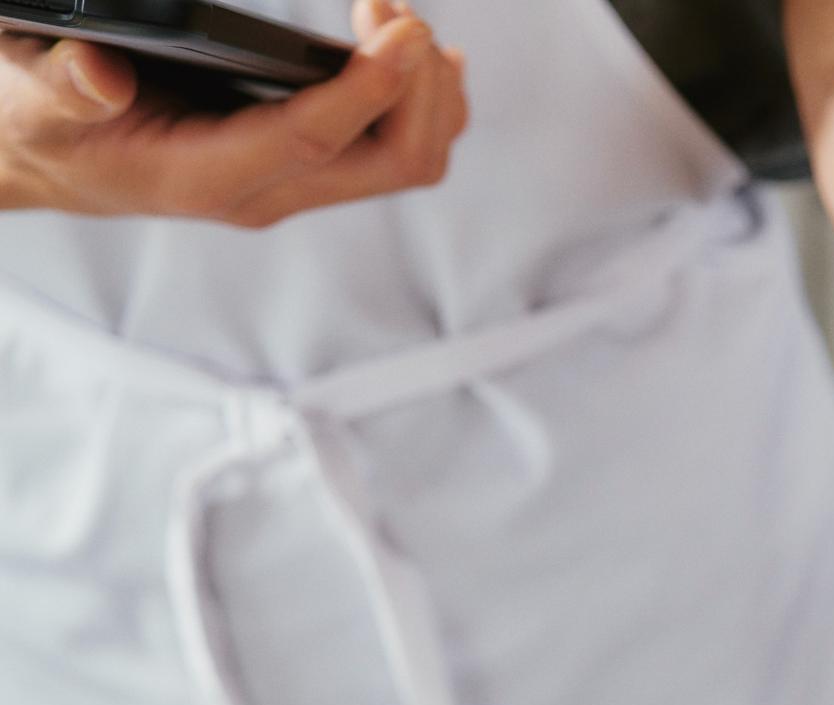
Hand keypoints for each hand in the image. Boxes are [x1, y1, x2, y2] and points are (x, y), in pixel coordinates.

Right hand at [0, 0, 465, 225]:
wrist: (44, 161)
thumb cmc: (44, 126)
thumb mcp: (34, 98)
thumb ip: (63, 88)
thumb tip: (101, 77)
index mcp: (205, 178)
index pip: (314, 141)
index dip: (369, 90)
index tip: (404, 33)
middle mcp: (266, 191)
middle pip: (392, 163)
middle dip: (415, 84)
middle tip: (396, 12)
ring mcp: (293, 184)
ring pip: (406, 161)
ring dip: (427, 92)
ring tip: (408, 25)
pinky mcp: (304, 168)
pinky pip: (391, 151)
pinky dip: (420, 101)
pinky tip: (421, 58)